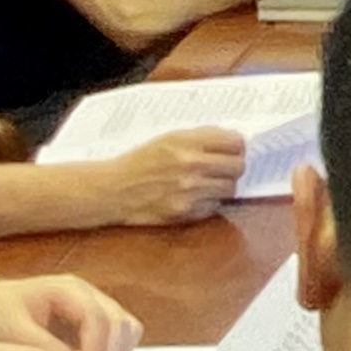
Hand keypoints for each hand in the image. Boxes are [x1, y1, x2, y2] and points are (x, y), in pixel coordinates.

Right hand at [92, 130, 245, 227]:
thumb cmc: (140, 162)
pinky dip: (209, 202)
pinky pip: (214, 206)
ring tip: (208, 182)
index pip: (235, 142)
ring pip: (230, 188)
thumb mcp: (168, 138)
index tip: (233, 149)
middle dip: (234, 166)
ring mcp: (190, 191)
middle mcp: (191, 165)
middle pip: (238, 166)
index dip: (237, 146)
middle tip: (224, 167)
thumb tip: (234, 141)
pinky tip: (195, 196)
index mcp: (187, 142)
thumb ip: (201, 138)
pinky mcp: (186, 212)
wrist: (112, 190)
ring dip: (223, 185)